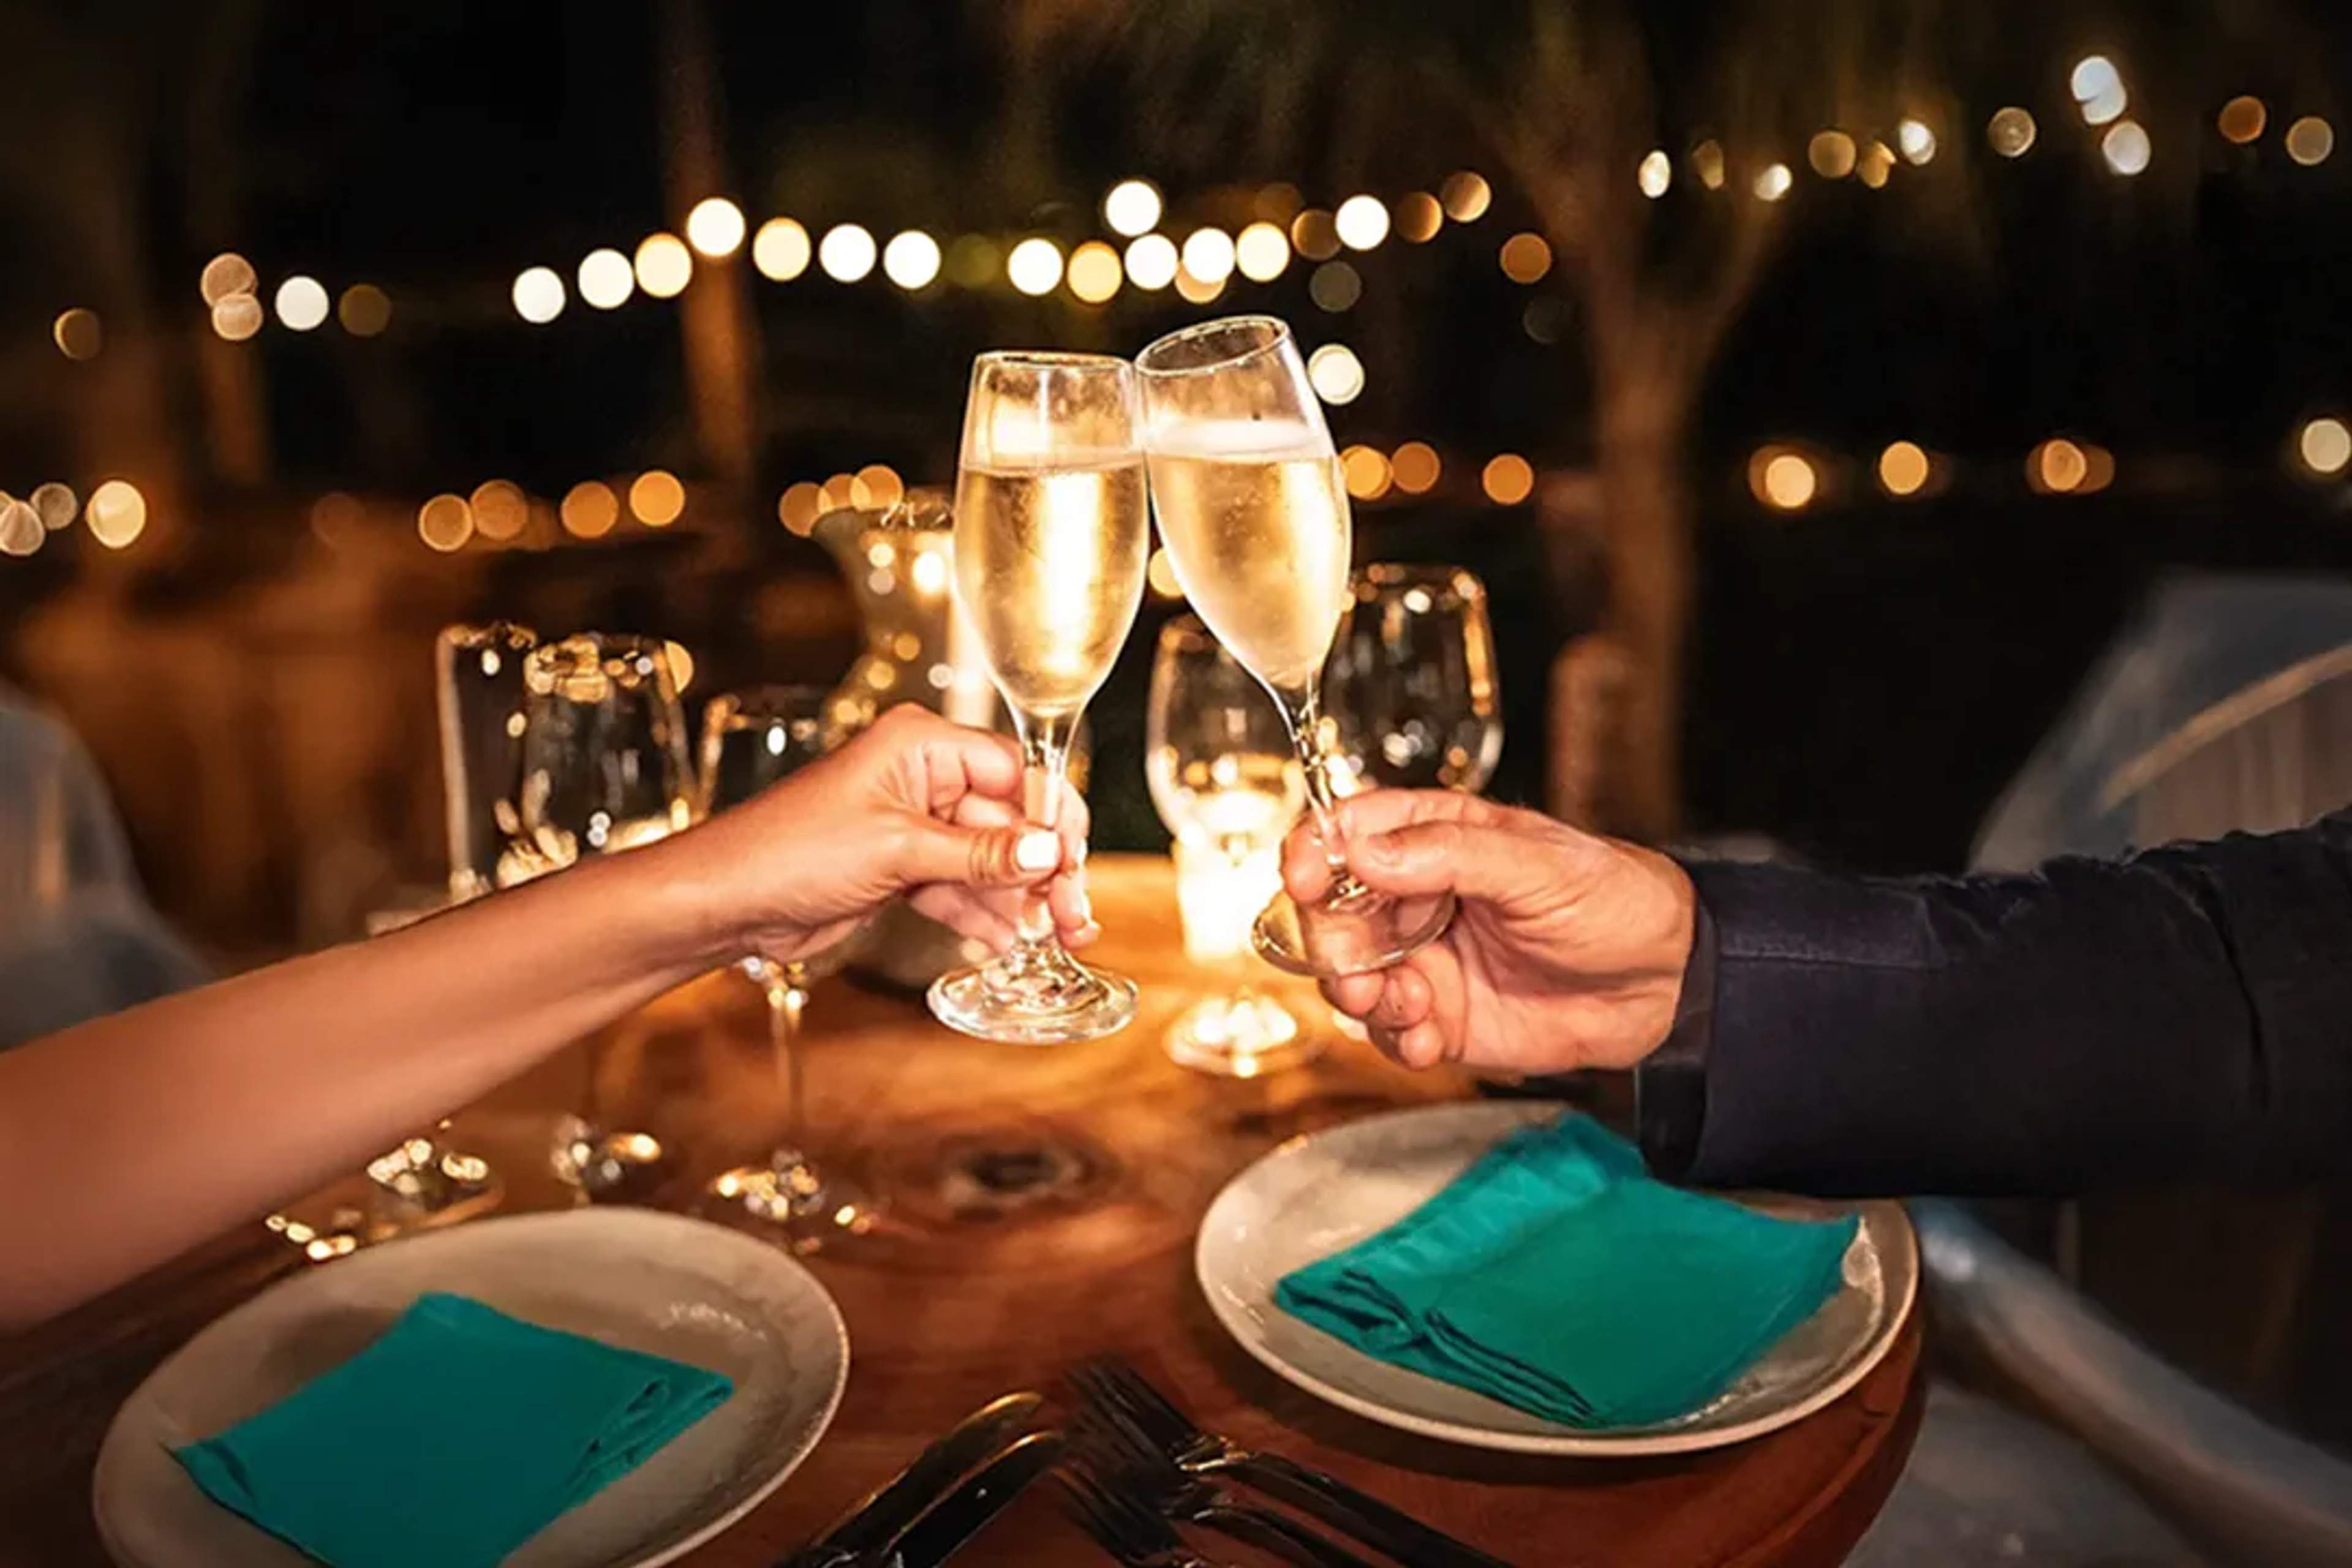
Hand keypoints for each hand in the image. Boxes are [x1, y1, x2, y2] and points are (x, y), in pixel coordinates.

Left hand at [665, 705, 1095, 965]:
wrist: (727, 901)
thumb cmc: (790, 851)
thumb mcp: (897, 849)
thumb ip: (980, 854)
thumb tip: (1051, 850)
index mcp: (922, 745)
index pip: (1014, 771)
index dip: (1050, 816)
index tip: (1076, 860)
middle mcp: (922, 778)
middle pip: (1008, 821)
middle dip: (1043, 869)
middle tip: (1074, 914)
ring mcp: (912, 825)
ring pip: (988, 860)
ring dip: (1020, 899)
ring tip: (1055, 937)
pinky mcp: (900, 867)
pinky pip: (960, 886)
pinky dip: (983, 913)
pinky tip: (1010, 942)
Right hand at [1282, 791, 1696, 1073]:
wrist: (1667, 982)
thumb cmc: (1613, 900)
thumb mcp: (1535, 864)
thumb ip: (1447, 854)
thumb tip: (1363, 851)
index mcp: (1436, 838)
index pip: (1348, 831)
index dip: (1315, 851)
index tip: (1304, 879)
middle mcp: (1418, 897)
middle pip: (1332, 912)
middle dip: (1332, 943)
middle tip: (1358, 969)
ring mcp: (1427, 959)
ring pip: (1351, 976)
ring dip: (1360, 995)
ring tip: (1400, 1007)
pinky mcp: (1443, 1017)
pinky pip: (1391, 1032)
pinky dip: (1398, 1040)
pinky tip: (1430, 1040)